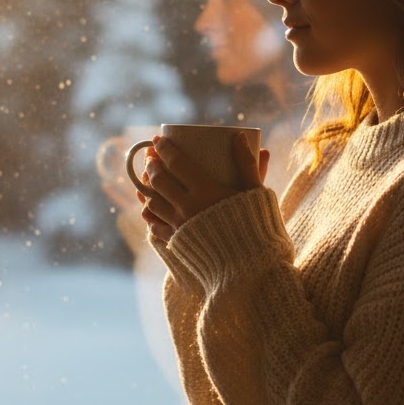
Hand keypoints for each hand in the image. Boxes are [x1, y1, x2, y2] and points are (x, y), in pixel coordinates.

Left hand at [139, 133, 269, 242]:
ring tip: (147, 181)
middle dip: (151, 165)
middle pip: (159, 180)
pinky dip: (150, 215)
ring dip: (146, 189)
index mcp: (206, 191)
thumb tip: (241, 136)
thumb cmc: (257, 226)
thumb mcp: (255, 192)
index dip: (164, 148)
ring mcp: (180, 226)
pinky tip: (150, 209)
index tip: (158, 139)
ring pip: (152, 202)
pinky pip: (155, 226)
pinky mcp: (178, 243)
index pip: (177, 162)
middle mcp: (188, 207)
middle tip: (151, 157)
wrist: (251, 268)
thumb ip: (247, 163)